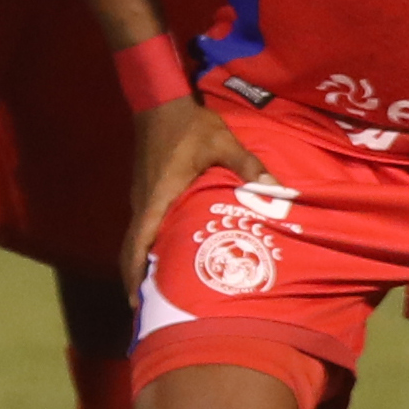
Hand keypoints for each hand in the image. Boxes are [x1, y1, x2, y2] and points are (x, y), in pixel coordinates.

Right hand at [119, 98, 256, 290]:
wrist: (160, 101)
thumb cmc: (189, 125)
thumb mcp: (223, 142)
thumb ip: (248, 165)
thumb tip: (276, 188)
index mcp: (159, 197)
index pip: (138, 243)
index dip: (134, 274)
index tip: (137, 303)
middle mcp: (144, 202)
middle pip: (132, 249)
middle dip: (136, 279)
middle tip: (149, 307)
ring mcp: (141, 197)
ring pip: (136, 239)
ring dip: (141, 264)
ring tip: (158, 290)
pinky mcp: (145, 191)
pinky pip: (143, 226)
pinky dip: (146, 246)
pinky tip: (163, 256)